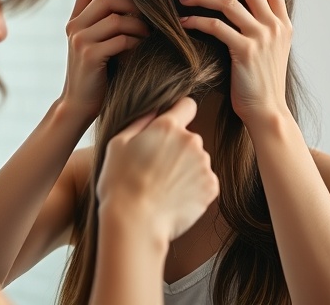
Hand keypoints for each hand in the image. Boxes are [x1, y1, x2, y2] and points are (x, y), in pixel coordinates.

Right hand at [60, 0, 148, 122]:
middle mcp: (74, 27)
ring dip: (139, 26)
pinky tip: (141, 50)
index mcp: (75, 20)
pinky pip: (120, 39)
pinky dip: (136, 43)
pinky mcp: (89, 56)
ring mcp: (80, 41)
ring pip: (116, 18)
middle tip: (150, 16)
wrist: (79, 105)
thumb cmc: (97, 74)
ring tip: (148, 35)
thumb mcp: (97, 43)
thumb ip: (107, 23)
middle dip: (133, 5)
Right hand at [97, 98, 218, 241]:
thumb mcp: (117, 144)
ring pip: (196, 160)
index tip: (170, 127)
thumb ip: (140, 122)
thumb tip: (154, 110)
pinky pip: (204, 181)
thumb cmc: (119, 183)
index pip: (187, 105)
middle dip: (177, 148)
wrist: (135, 223)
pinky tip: (173, 199)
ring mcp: (204, 165)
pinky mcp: (211, 188)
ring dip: (185, 169)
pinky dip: (192, 188)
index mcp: (168, 127)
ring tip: (162, 188)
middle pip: (189, 137)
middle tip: (155, 168)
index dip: (179, 112)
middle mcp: (191, 141)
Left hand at [179, 0, 292, 126]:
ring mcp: (261, 38)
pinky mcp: (245, 51)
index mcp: (283, 23)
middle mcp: (275, 26)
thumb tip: (244, 10)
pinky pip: (216, 26)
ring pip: (228, 2)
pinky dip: (196, 21)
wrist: (267, 111)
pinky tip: (183, 23)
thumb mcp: (272, 50)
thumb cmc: (262, 83)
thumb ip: (263, 28)